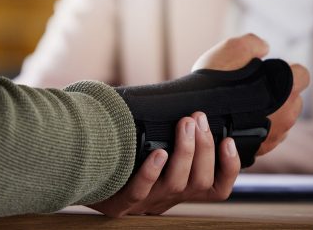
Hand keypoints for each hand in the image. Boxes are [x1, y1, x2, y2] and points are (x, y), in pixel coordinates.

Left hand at [88, 112, 239, 216]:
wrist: (83, 177)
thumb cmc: (124, 158)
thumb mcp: (154, 150)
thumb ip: (174, 136)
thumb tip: (195, 108)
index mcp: (180, 188)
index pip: (217, 188)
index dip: (229, 168)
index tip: (228, 141)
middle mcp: (167, 199)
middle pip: (199, 183)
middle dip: (204, 149)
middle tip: (198, 119)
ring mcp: (144, 203)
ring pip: (175, 185)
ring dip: (185, 152)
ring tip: (185, 125)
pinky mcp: (119, 204)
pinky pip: (139, 192)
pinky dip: (151, 172)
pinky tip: (158, 153)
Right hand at [192, 33, 309, 155]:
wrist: (192, 118)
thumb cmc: (212, 84)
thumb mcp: (232, 48)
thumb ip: (254, 43)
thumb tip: (264, 47)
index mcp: (287, 89)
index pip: (302, 75)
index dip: (285, 70)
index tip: (267, 71)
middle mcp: (288, 115)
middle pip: (292, 100)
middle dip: (278, 95)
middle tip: (250, 90)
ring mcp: (275, 136)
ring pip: (280, 122)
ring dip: (267, 115)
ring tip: (240, 109)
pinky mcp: (259, 150)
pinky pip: (264, 138)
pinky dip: (255, 130)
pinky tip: (236, 124)